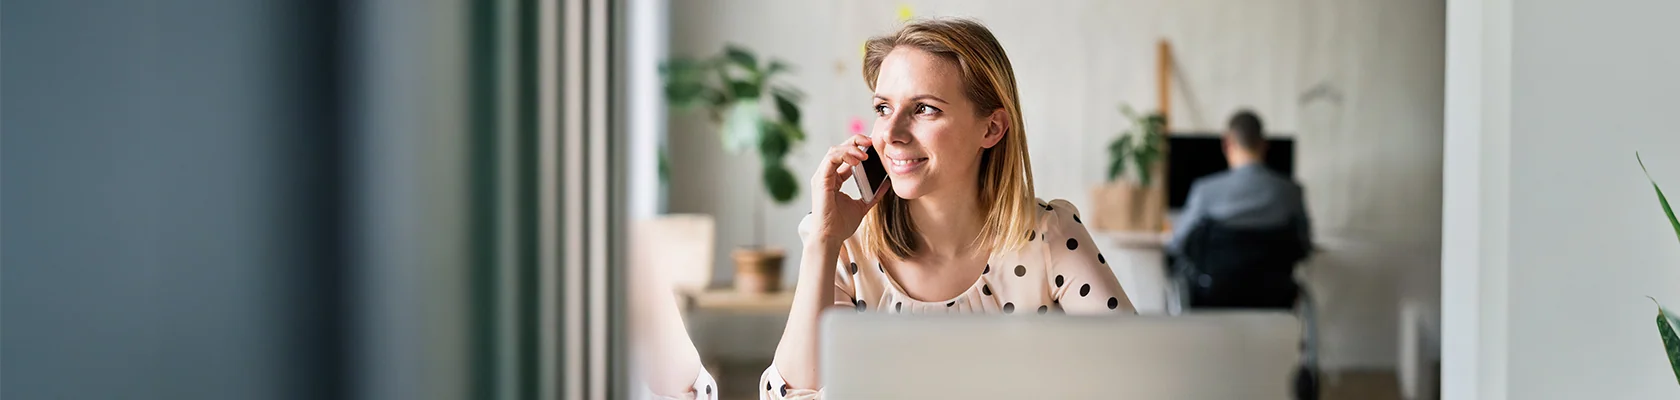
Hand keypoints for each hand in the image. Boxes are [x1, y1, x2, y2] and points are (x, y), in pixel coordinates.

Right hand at [808, 134, 885, 249]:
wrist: (831, 238)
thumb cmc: (841, 225)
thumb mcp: (863, 205)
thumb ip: (873, 194)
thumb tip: (886, 182)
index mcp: (834, 179)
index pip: (845, 156)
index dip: (858, 148)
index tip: (873, 147)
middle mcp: (826, 175)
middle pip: (839, 149)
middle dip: (855, 141)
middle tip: (871, 141)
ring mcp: (822, 177)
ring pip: (834, 150)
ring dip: (851, 147)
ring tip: (866, 152)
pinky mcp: (821, 180)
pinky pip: (831, 159)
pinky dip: (844, 155)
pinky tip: (858, 160)